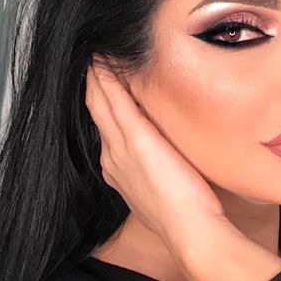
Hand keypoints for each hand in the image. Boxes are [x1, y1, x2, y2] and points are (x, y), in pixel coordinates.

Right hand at [84, 63, 227, 251]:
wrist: (189, 232)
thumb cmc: (185, 217)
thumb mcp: (164, 191)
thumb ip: (159, 172)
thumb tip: (168, 161)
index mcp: (118, 169)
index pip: (106, 128)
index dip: (102, 103)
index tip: (102, 82)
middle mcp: (112, 156)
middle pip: (96, 110)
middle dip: (93, 83)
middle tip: (91, 55)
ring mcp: (120, 146)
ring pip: (100, 100)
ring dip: (96, 74)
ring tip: (95, 48)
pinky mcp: (135, 137)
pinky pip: (114, 98)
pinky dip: (106, 76)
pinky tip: (103, 56)